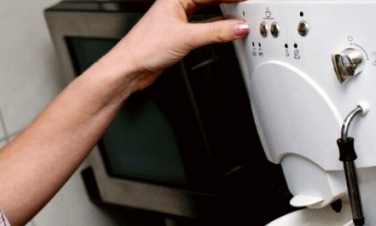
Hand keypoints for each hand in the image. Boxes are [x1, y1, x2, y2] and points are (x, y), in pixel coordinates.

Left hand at [107, 0, 250, 91]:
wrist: (128, 69)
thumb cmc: (143, 48)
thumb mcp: (186, 37)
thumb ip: (216, 32)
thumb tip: (238, 27)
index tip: (247, 1)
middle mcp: (176, 5)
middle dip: (228, 2)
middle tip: (246, 7)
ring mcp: (176, 20)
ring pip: (207, 11)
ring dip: (223, 14)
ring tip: (240, 16)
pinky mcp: (178, 35)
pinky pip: (203, 26)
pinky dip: (216, 27)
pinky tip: (225, 30)